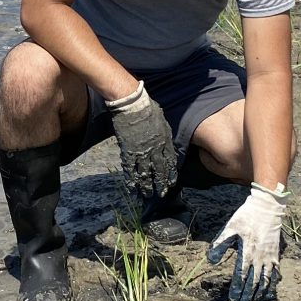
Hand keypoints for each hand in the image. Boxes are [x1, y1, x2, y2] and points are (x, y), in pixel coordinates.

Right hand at [109, 81, 178, 198]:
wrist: (133, 105)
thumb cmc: (148, 108)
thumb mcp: (162, 121)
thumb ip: (165, 133)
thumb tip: (166, 140)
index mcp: (164, 142)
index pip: (169, 162)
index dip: (170, 173)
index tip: (172, 182)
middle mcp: (155, 150)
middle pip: (159, 170)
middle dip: (161, 183)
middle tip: (161, 193)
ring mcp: (141, 152)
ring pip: (145, 173)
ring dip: (146, 186)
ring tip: (147, 195)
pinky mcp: (128, 152)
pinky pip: (130, 169)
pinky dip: (130, 180)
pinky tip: (131, 188)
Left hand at [208, 186, 285, 300]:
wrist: (267, 208)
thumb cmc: (246, 217)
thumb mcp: (230, 228)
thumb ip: (220, 244)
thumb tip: (210, 260)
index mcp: (247, 252)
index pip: (241, 275)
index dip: (237, 288)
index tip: (233, 298)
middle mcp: (259, 257)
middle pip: (254, 282)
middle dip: (248, 296)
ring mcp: (269, 258)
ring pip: (265, 281)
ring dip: (260, 294)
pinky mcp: (276, 256)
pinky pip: (275, 274)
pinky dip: (272, 285)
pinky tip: (268, 292)